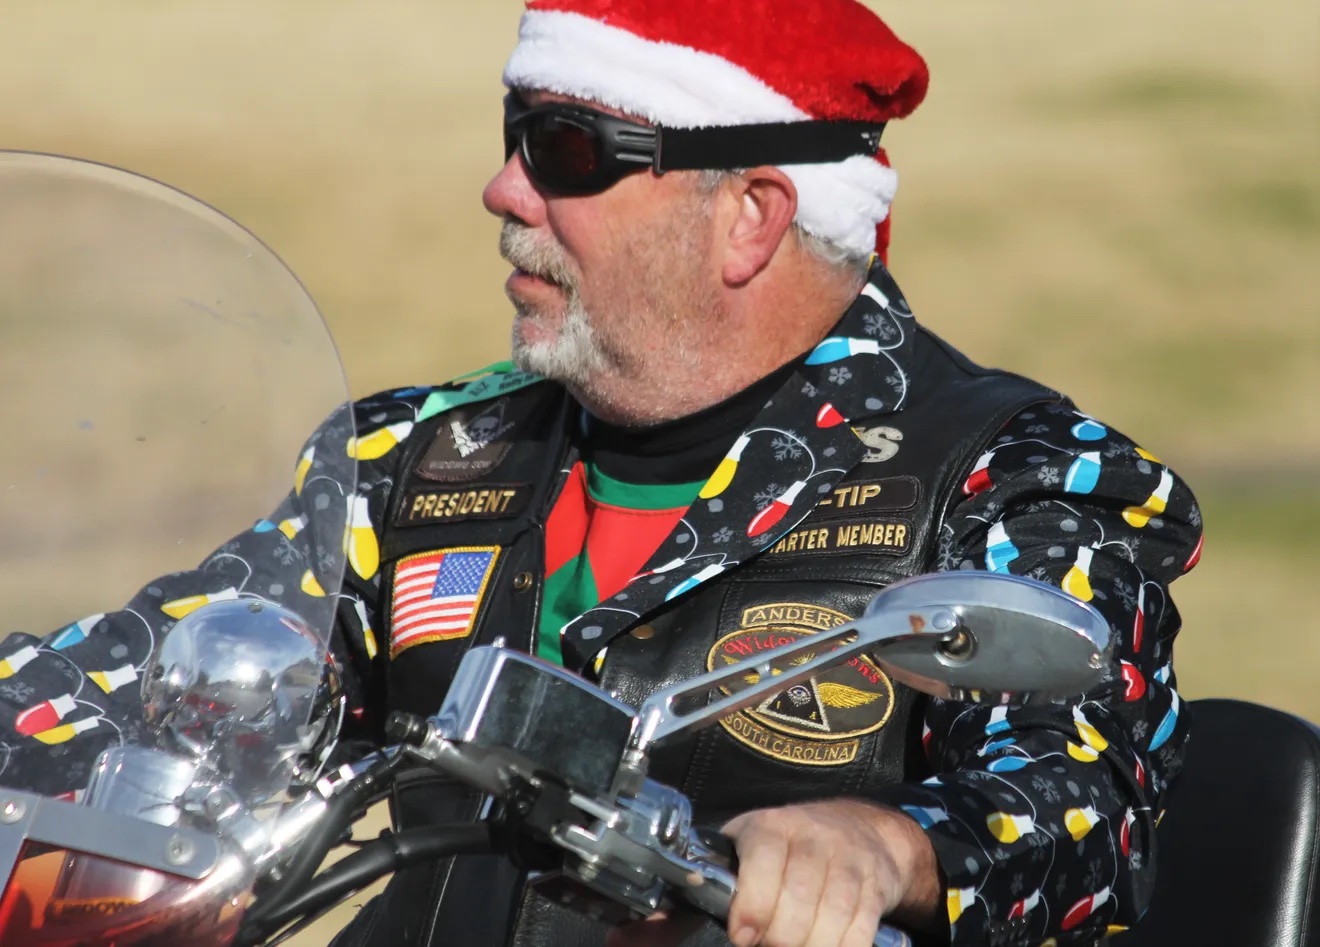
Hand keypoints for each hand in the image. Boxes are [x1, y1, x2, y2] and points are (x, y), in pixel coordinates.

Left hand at [721, 798, 939, 946]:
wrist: (857, 828)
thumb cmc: (785, 847)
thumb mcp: (747, 847)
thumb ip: (715, 884)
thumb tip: (671, 923)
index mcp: (771, 825)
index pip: (764, 860)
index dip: (753, 905)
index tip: (742, 937)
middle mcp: (813, 836)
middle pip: (799, 898)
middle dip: (780, 937)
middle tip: (769, 945)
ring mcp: (849, 858)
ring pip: (833, 915)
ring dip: (811, 946)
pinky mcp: (876, 883)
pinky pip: (861, 929)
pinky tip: (825, 946)